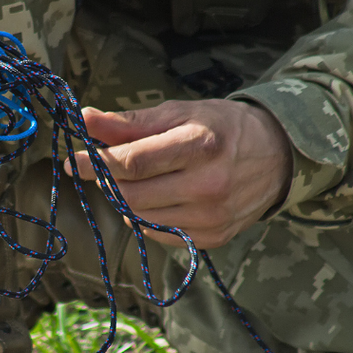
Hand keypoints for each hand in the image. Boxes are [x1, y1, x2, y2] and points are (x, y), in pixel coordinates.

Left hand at [65, 99, 291, 248]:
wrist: (278, 156)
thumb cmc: (222, 128)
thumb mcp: (180, 113)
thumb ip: (129, 122)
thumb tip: (84, 120)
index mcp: (201, 145)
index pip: (133, 162)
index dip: (96, 162)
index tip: (74, 159)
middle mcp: (209, 186)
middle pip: (131, 193)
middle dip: (109, 180)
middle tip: (106, 166)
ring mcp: (212, 217)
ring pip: (139, 217)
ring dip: (126, 198)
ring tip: (140, 178)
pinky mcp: (213, 238)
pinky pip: (158, 233)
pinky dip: (146, 216)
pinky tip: (160, 196)